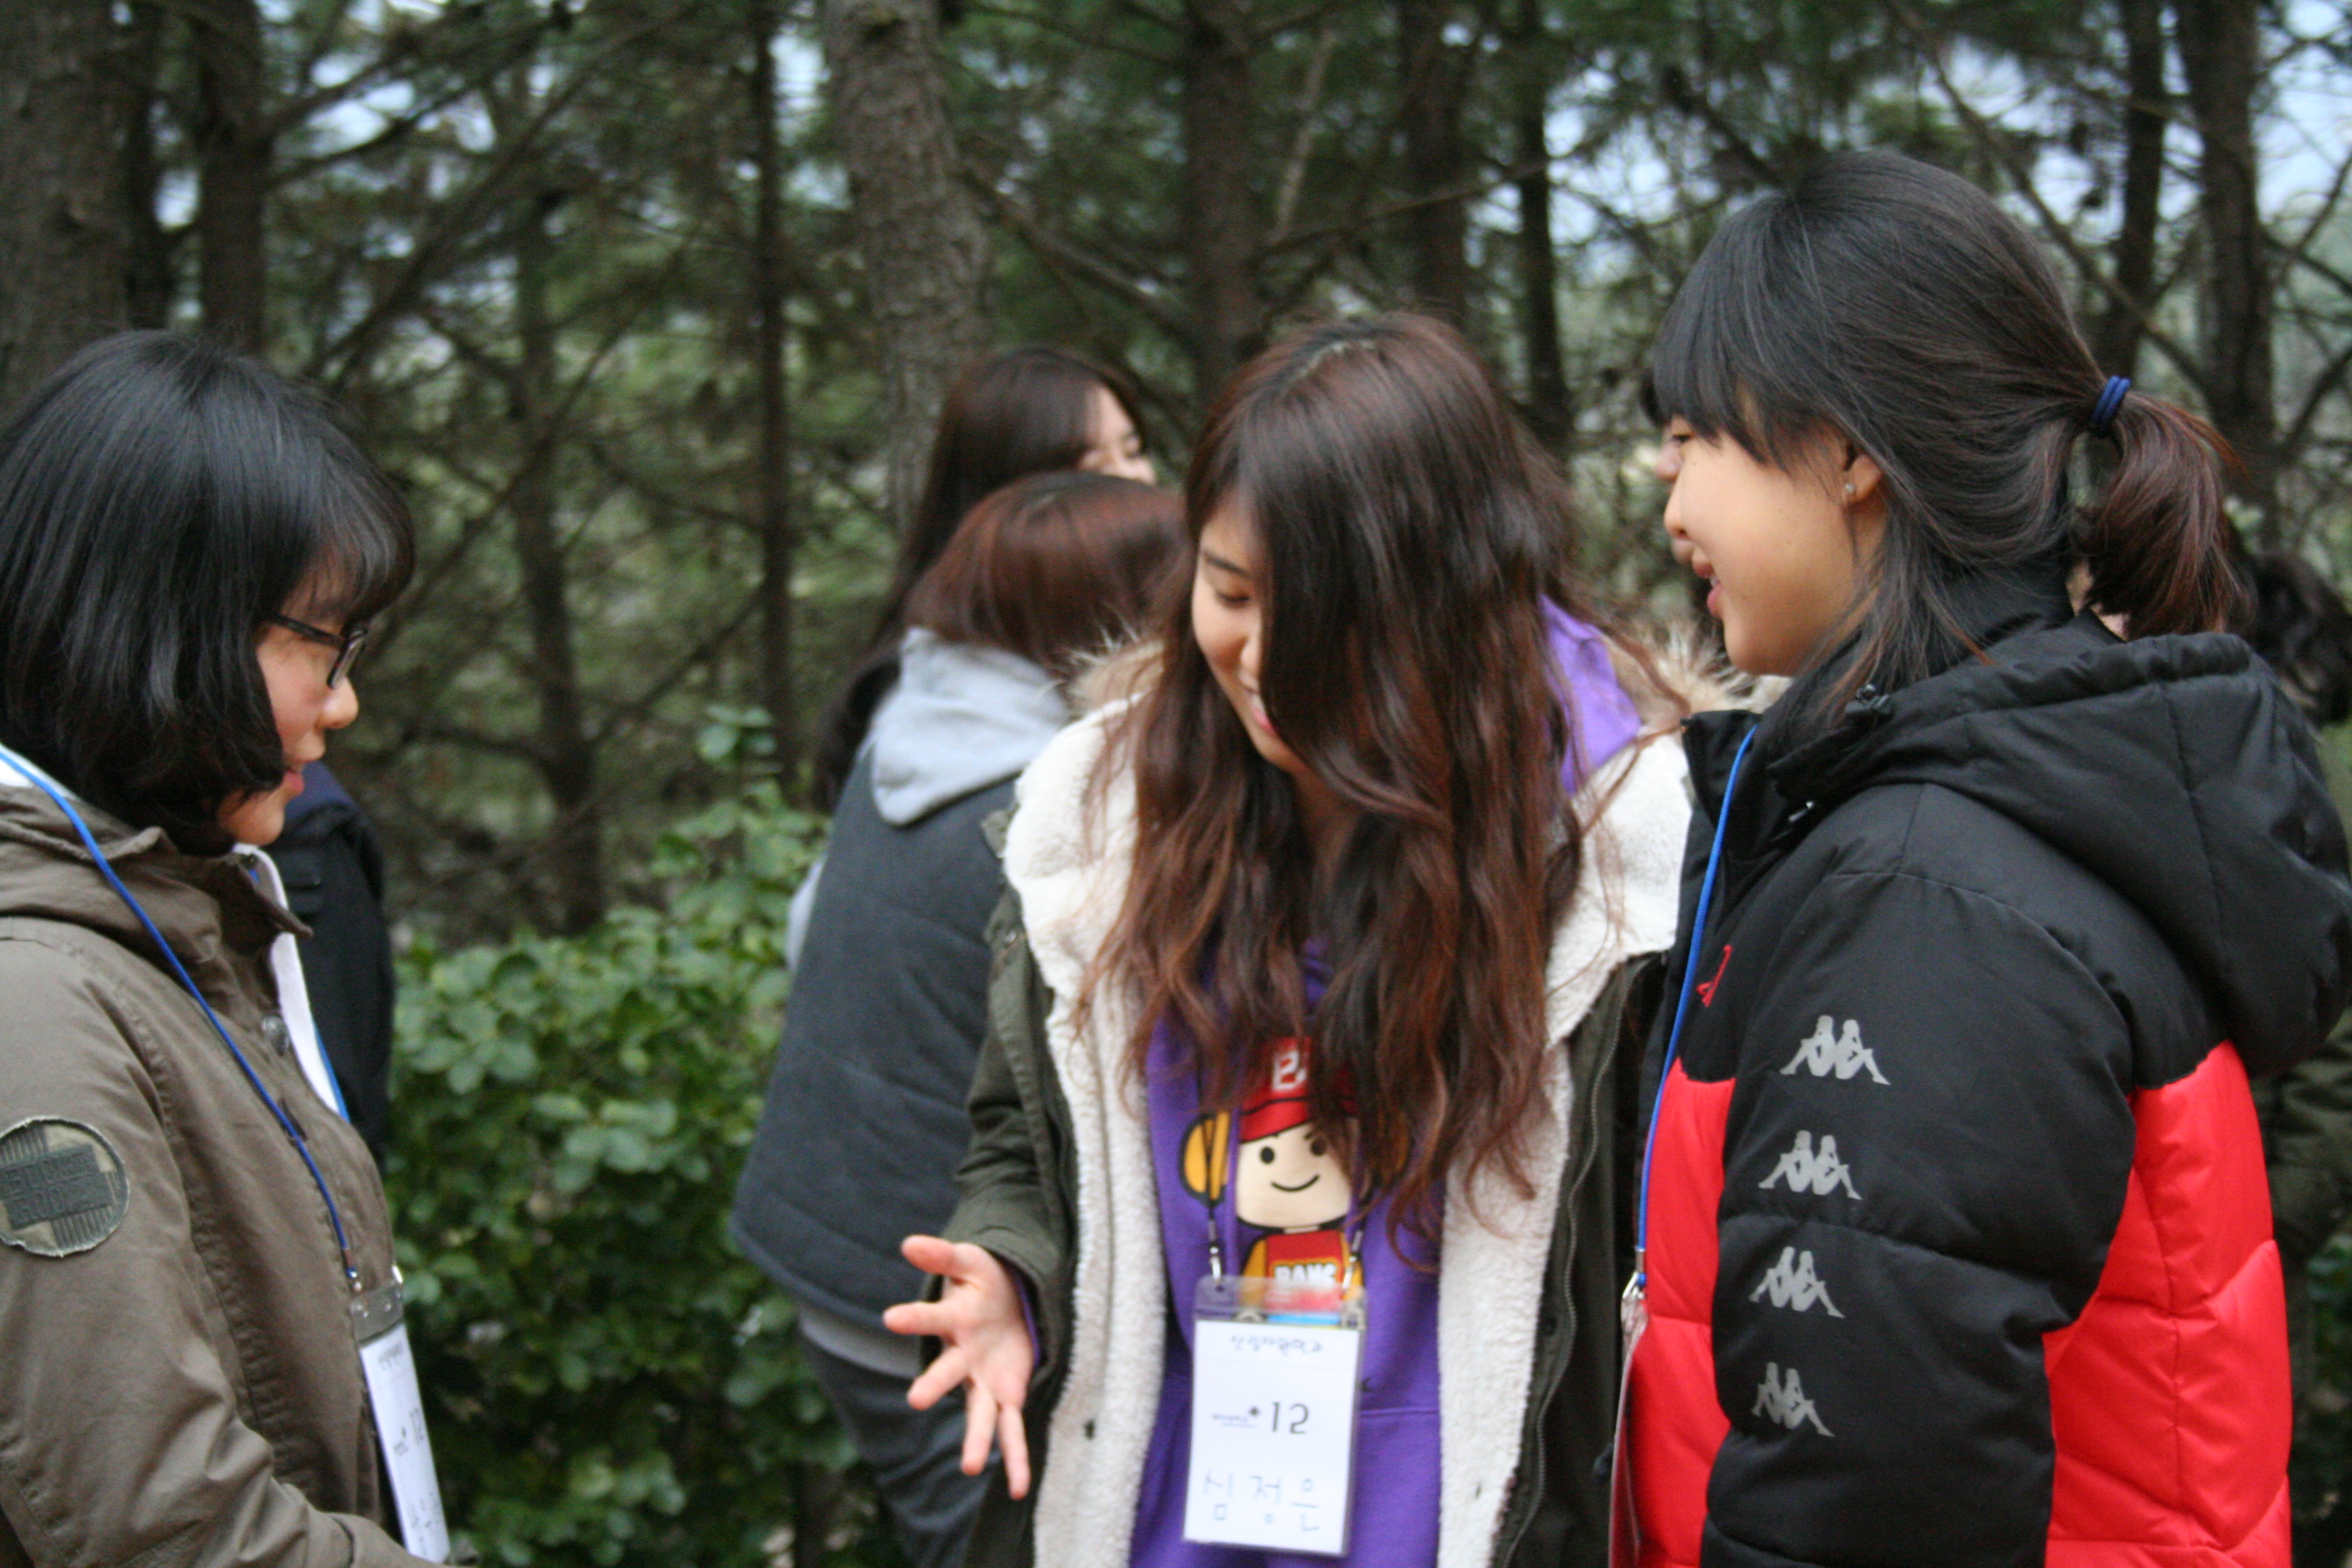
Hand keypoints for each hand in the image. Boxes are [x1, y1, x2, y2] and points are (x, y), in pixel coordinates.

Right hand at [884, 1235, 1035, 1498]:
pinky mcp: (1008, 1394)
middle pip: (948, 1371)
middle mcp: (964, 1357)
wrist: (1008, 1304)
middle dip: (934, 1383)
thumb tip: (908, 1243)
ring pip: (979, 1413)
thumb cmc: (984, 1284)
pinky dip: (1016, 1458)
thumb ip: (942, 1255)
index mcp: (954, 1321)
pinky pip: (1013, 1430)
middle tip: (917, 1399)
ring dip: (975, 1440)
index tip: (891, 1318)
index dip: (913, 1318)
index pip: (930, 1317)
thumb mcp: (969, 1262)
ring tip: (968, 1468)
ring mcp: (984, 1380)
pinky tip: (1018, 1488)